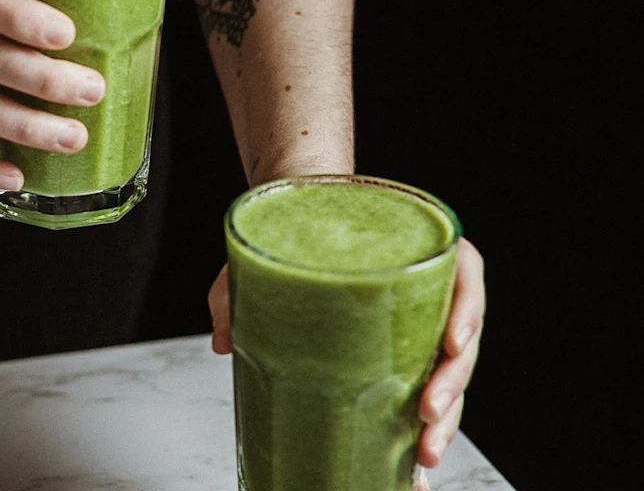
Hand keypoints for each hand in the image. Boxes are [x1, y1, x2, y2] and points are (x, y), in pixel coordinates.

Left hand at [207, 238, 484, 467]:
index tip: (452, 343)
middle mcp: (424, 285)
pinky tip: (413, 464)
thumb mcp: (262, 248)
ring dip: (446, 417)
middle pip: (461, 335)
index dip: (468, 308)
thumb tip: (222, 339)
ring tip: (425, 454)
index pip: (463, 270)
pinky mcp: (401, 353)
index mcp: (411, 246)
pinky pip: (422, 389)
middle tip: (429, 417)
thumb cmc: (292, 232)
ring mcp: (416, 322)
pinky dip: (419, 429)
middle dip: (453, 384)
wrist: (291, 226)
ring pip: (449, 372)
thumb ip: (237, 288)